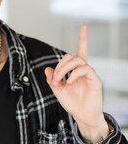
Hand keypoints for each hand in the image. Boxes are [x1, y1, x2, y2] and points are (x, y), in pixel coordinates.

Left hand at [44, 25, 107, 140]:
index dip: (83, 39)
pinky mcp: (95, 80)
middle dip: (61, 65)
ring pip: (78, 60)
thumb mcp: (58, 91)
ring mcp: (90, 74)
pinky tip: (69, 82)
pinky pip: (84, 69)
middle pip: (72, 56)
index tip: (84, 26)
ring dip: (65, 69)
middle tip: (56, 78)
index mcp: (75, 70)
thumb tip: (48, 69)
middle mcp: (83, 70)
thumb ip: (53, 80)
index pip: (80, 51)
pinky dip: (74, 74)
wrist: (82, 116)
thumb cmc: (72, 103)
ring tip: (61, 81)